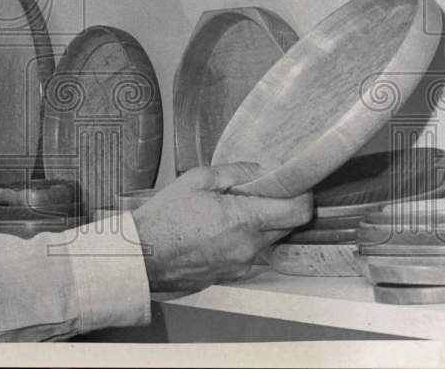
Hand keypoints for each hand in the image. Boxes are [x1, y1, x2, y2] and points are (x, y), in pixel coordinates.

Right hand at [131, 163, 312, 291]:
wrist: (142, 255)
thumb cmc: (163, 218)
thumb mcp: (197, 179)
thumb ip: (237, 172)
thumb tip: (263, 169)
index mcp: (243, 219)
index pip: (298, 211)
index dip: (302, 195)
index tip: (294, 185)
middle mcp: (249, 246)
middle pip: (287, 225)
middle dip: (279, 206)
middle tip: (257, 192)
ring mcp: (242, 264)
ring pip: (268, 239)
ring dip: (259, 223)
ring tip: (228, 211)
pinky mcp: (232, 274)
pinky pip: (250, 253)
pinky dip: (244, 239)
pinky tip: (218, 229)